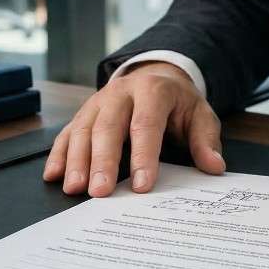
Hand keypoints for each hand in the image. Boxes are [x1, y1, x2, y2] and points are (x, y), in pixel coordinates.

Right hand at [42, 62, 224, 196]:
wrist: (156, 77)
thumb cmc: (177, 104)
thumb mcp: (199, 115)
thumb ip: (205, 140)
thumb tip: (214, 167)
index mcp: (152, 91)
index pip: (146, 124)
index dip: (144, 156)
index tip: (143, 186)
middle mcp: (120, 93)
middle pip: (108, 127)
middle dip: (103, 161)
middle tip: (100, 192)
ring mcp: (97, 102)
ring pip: (83, 129)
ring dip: (76, 160)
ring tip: (75, 189)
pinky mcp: (84, 113)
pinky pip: (68, 133)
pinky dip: (59, 154)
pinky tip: (53, 175)